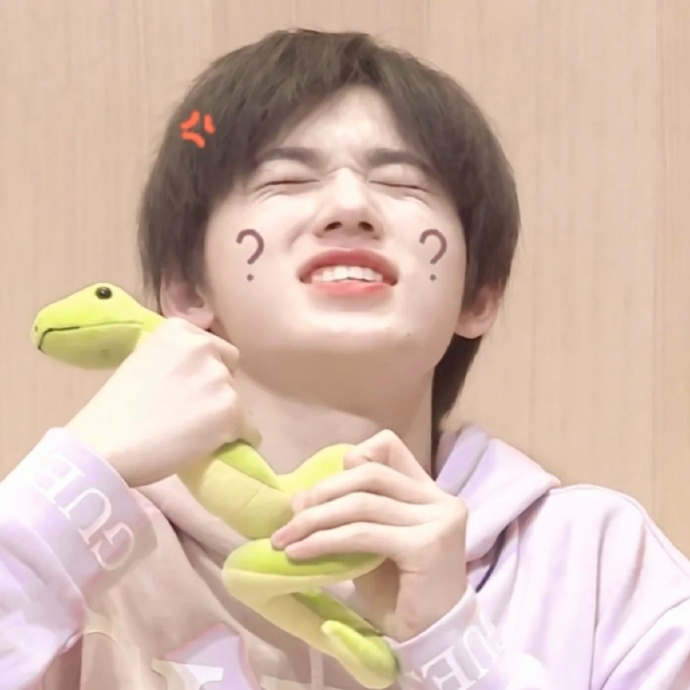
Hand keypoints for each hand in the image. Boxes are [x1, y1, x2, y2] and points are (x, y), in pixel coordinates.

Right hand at [65, 317, 259, 486]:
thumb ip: (175, 359)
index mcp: (179, 330)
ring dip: (225, 416)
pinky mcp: (231, 411)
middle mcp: (203, 346)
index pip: (213, 348)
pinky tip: (215, 447)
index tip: (185, 389)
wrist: (104, 446)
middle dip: (217, 388)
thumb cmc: (114, 411)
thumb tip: (197, 374)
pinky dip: (239, 439)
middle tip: (192, 412)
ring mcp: (219, 379)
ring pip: (239, 401)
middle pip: (229, 369)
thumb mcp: (144, 362)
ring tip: (195, 435)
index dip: (203, 371)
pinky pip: (250, 428)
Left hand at [270, 430, 467, 640]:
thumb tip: (299, 498)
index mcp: (428, 493)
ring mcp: (437, 520)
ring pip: (362, 504)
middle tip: (291, 519)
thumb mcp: (369, 547)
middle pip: (370, 474)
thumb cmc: (400, 594)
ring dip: (316, 520)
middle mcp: (439, 499)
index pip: (388, 447)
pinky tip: (301, 553)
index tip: (322, 492)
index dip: (352, 461)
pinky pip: (363, 534)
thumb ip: (346, 518)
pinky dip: (325, 541)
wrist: (431, 640)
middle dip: (323, 492)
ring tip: (286, 539)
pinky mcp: (426, 545)